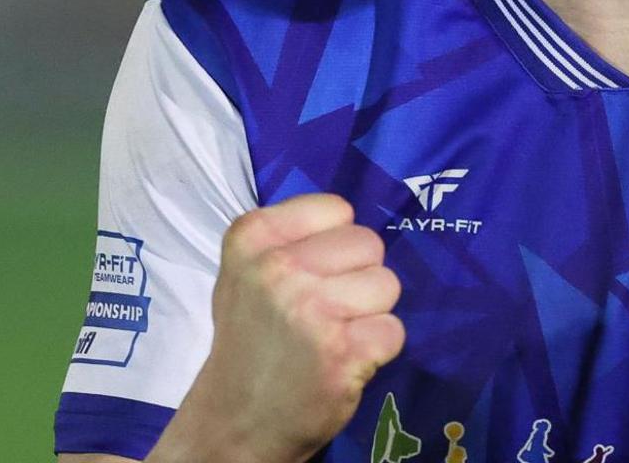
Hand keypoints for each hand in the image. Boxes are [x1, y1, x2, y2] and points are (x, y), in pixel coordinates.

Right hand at [159, 194, 404, 462]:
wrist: (235, 420)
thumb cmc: (249, 339)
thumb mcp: (246, 272)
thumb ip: (291, 238)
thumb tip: (351, 220)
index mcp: (252, 237)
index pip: (337, 209)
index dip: (334, 243)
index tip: (310, 275)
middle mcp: (280, 268)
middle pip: (369, 244)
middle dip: (358, 276)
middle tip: (326, 311)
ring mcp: (312, 310)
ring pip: (387, 284)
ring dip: (370, 314)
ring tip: (333, 336)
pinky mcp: (343, 352)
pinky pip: (393, 330)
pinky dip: (377, 350)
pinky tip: (343, 361)